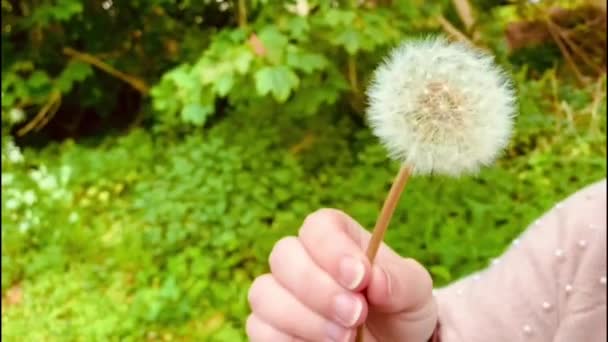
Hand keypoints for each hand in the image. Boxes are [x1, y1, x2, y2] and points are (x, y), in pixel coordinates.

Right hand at [246, 209, 437, 341]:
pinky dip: (288, 339)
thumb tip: (376, 280)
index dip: (332, 248)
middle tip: (356, 314)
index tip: (360, 277)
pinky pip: (260, 328)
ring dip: (304, 318)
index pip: (318, 226)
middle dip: (319, 289)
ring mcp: (281, 292)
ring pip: (265, 293)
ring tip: (345, 338)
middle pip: (284, 255)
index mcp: (336, 237)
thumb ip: (400, 280)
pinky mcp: (270, 326)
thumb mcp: (414, 292)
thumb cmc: (399, 307)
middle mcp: (302, 259)